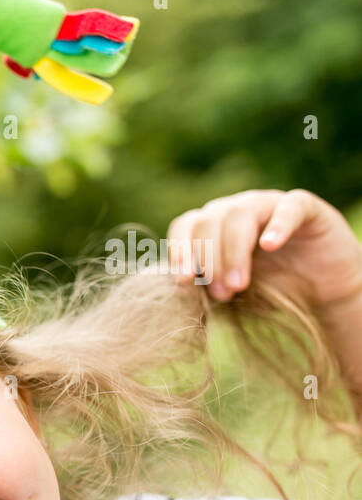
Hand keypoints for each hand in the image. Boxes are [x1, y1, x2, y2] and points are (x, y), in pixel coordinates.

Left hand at [165, 188, 361, 308]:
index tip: (183, 282)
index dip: (180, 251)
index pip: (186, 226)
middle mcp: (237, 210)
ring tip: (239, 285)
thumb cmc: (268, 289)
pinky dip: (278, 224)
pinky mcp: (305, 207)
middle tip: (220, 294)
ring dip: (234, 251)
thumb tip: (178, 286)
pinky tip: (270, 245)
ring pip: (241, 214)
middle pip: (210, 220)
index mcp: (212, 226)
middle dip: (210, 260)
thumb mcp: (229, 289)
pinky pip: (289, 206)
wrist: (320, 292)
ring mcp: (270, 204)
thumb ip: (204, 282)